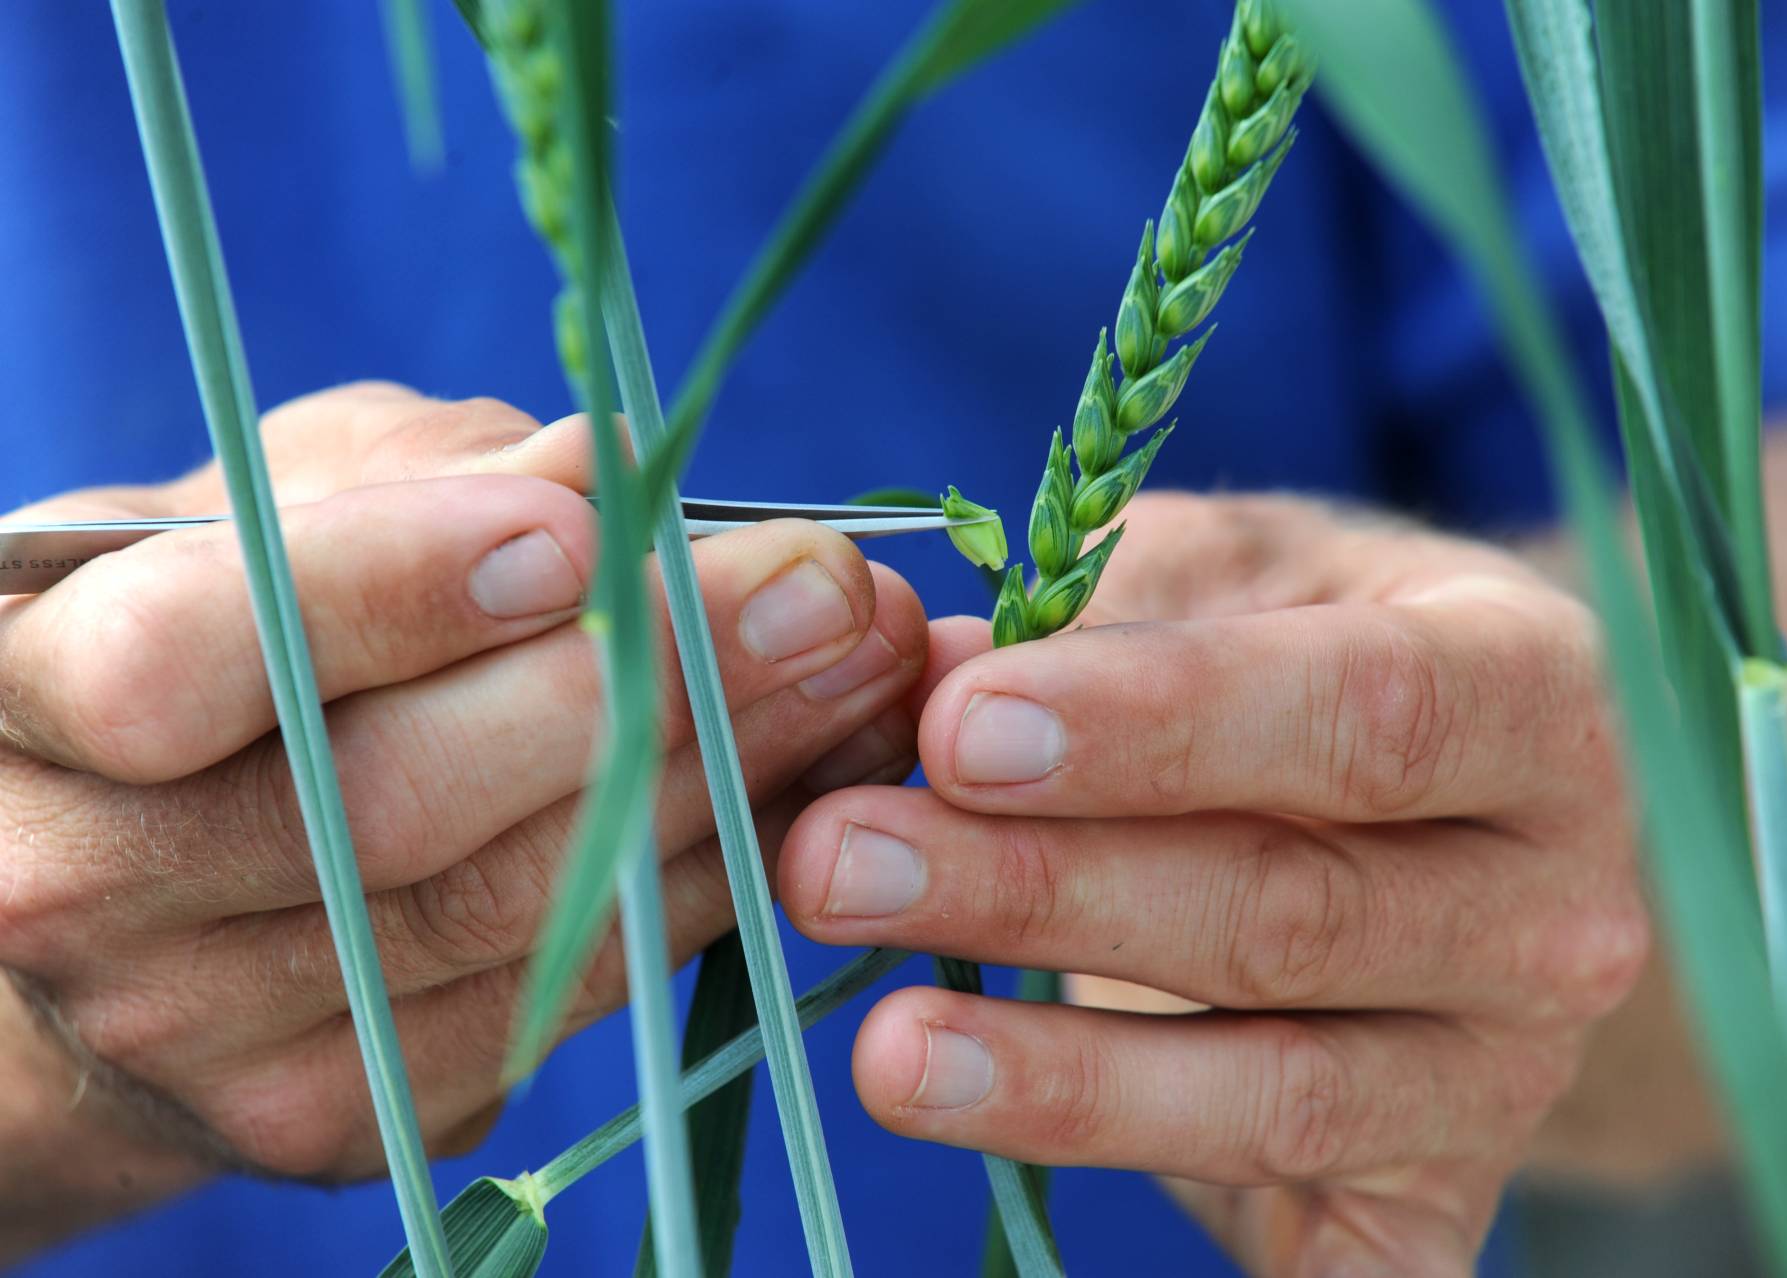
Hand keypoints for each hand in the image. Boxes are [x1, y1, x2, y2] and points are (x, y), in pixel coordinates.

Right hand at [0, 383, 926, 1260]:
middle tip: (821, 587)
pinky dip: (702, 880)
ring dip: (717, 779)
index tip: (582, 528)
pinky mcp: (339, 1113)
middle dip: (639, 682)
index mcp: (22, 696)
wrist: (134, 892)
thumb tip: (612, 469)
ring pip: (508, 913)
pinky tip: (804, 782)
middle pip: (387, 808)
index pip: (182, 661)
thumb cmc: (216, 645)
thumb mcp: (268, 515)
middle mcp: (88, 891)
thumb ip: (419, 483)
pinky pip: (562, 994)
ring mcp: (213, 1033)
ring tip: (865, 663)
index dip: (392, 593)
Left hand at [778, 492, 1647, 1276]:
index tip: (959, 725)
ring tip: (886, 1047)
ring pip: (1277, 1092)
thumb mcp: (1245, 574)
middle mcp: (1554, 901)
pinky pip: (1329, 1266)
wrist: (1468, 822)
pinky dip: (1187, 1228)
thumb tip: (926, 680)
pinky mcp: (1439, 1196)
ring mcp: (1505, 1071)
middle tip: (839, 860)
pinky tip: (1030, 1184)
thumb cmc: (1322, 654)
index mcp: (1534, 696)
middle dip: (1045, 894)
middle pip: (1291, 914)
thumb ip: (1104, 608)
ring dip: (1064, 1078)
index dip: (1157, 722)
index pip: (1361, 712)